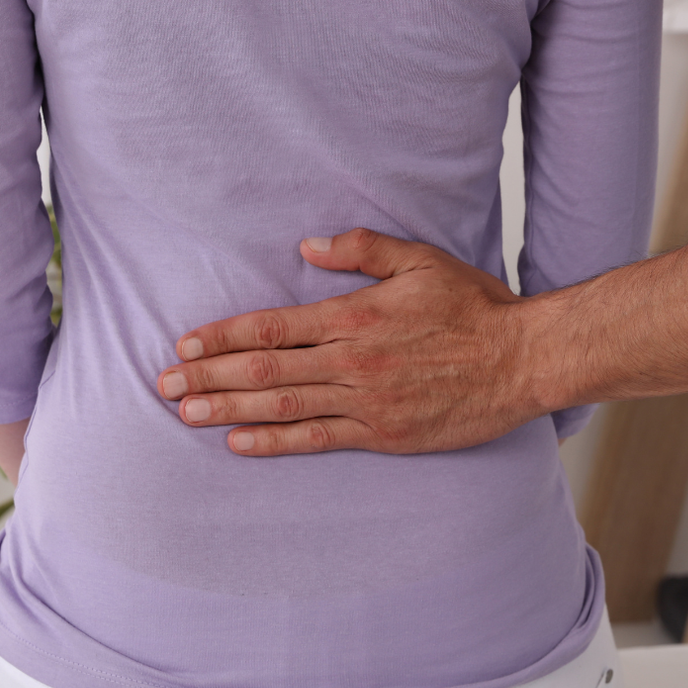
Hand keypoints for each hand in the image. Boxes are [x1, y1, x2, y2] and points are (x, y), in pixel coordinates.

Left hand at [157, 229, 558, 455]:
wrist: (523, 359)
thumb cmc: (474, 307)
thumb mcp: (420, 260)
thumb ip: (362, 249)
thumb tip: (309, 246)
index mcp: (356, 315)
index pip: (272, 326)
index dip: (222, 336)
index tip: (185, 345)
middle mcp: (354, 361)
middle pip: (265, 369)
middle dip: (209, 376)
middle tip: (163, 386)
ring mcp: (367, 401)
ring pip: (283, 405)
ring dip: (228, 409)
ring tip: (186, 414)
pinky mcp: (384, 434)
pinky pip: (318, 440)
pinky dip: (274, 441)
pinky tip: (239, 441)